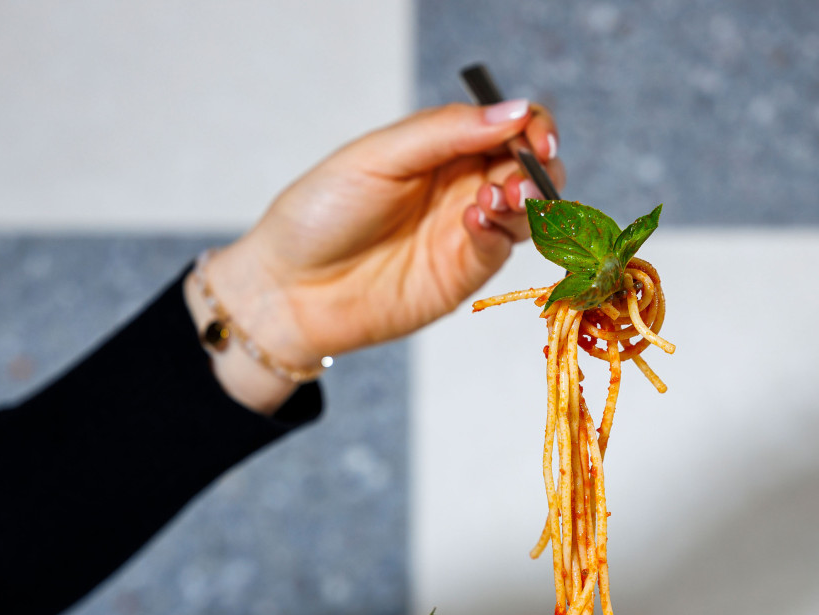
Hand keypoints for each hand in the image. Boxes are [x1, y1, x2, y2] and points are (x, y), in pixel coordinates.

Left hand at [190, 100, 563, 410]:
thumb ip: (445, 132)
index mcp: (438, 150)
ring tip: (499, 198)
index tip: (534, 135)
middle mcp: (457, 189)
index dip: (529, 127)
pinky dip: (499, 232)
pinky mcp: (460, 276)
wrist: (290, 290)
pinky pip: (499, 249)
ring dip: (527, 201)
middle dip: (537, 168)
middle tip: (522, 174)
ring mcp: (461, 234)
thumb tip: (514, 111)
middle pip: (526, 170)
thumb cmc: (319, 215)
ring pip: (525, 213)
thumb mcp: (377, 156)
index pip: (504, 128)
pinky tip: (475, 220)